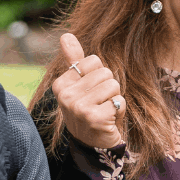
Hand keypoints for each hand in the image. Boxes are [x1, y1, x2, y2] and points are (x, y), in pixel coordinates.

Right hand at [52, 33, 124, 148]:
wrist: (92, 144)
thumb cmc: (88, 110)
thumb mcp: (79, 85)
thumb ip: (74, 60)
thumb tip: (66, 35)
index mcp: (60, 85)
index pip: (93, 60)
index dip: (98, 76)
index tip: (91, 93)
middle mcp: (66, 96)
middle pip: (106, 72)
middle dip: (109, 88)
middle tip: (99, 104)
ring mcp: (79, 108)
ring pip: (114, 85)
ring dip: (114, 99)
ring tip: (104, 110)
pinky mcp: (95, 118)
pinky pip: (119, 101)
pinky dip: (119, 110)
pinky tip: (108, 120)